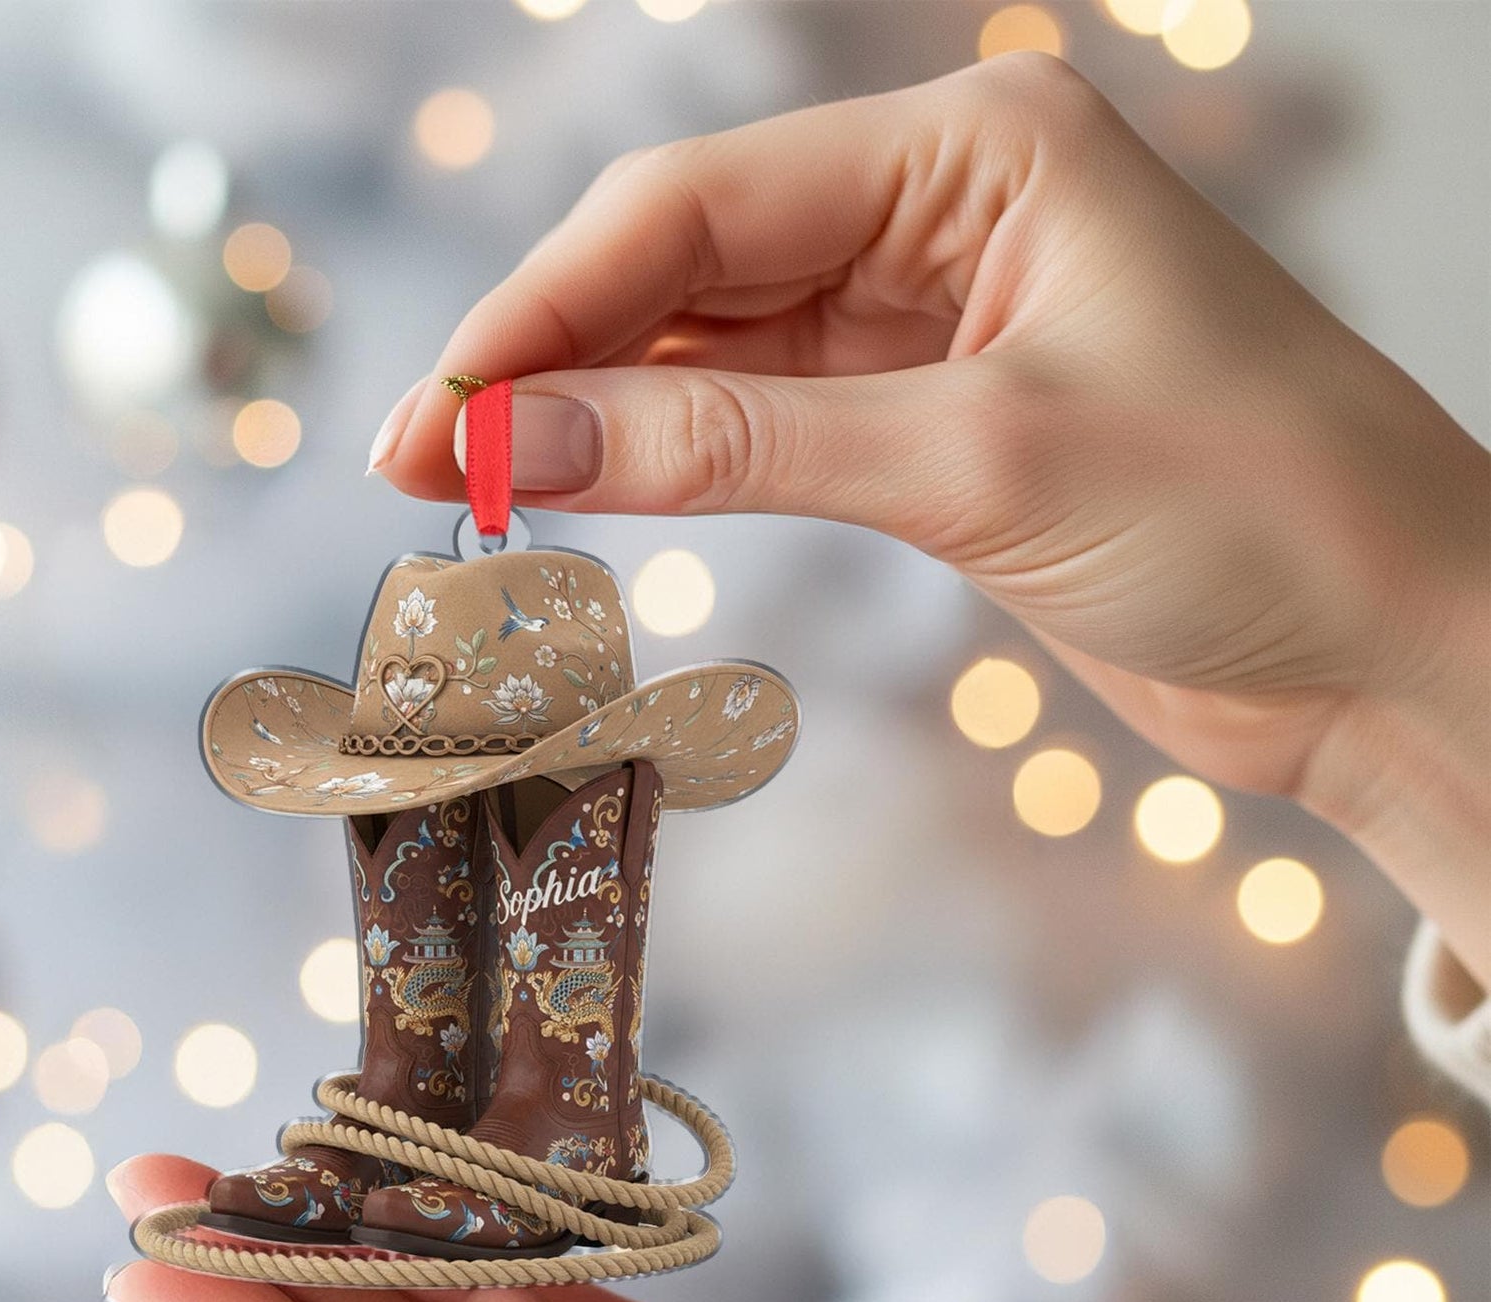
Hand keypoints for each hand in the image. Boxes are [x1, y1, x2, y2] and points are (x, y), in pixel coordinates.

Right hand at [369, 54, 1490, 983]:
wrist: (1386, 647)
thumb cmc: (1254, 510)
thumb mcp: (972, 459)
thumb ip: (735, 448)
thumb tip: (523, 442)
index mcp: (979, 148)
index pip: (700, 208)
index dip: (549, 311)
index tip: (439, 414)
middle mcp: (946, 211)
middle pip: (689, 267)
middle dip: (551, 363)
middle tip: (421, 463)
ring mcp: (935, 319)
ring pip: (715, 352)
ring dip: (600, 420)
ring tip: (479, 493)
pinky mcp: (934, 423)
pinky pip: (764, 425)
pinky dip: (677, 466)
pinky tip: (590, 498)